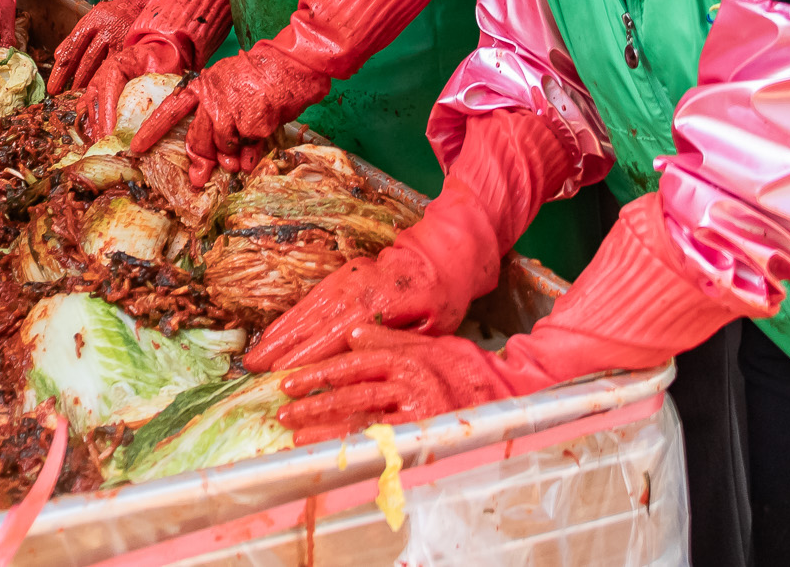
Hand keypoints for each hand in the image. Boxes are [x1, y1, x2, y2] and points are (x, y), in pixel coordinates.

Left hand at [48, 0, 147, 94]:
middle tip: (62, 96)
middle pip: (85, 60)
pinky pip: (117, 67)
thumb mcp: (90, 20)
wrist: (140, 3)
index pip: (71, 49)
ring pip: (102, 66)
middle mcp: (104, 32)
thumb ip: (74, 38)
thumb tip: (58, 57)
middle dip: (72, 81)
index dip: (60, 70)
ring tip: (79, 98)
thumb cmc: (111, 14)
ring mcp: (120, 41)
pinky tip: (100, 89)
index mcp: (90, 24)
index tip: (52, 87)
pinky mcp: (132, 48)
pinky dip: (107, 79)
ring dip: (89, 83)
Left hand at [129, 42, 327, 185]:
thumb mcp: (230, 88)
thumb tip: (213, 158)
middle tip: (199, 178)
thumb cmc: (262, 76)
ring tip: (239, 158)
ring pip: (222, 147)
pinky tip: (255, 149)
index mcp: (203, 85)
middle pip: (197, 139)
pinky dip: (251, 155)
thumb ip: (217, 118)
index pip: (170, 109)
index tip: (136, 147)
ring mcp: (230, 110)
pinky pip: (247, 149)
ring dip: (231, 158)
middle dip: (200, 161)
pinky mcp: (251, 122)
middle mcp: (212, 97)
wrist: (291, 63)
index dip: (152, 129)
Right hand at [243, 234, 467, 372]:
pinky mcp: (339, 277)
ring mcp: (344, 282)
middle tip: (252, 366)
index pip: (334, 336)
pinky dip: (288, 318)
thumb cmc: (439, 300)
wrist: (438, 257)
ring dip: (278, 333)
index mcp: (377, 306)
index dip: (306, 356)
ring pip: (304, 311)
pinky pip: (309, 300)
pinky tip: (274, 333)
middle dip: (280, 347)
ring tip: (254, 353)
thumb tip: (358, 354)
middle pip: (311, 323)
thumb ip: (395, 340)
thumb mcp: (431, 327)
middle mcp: (353, 291)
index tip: (282, 374)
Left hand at [273, 327, 507, 441]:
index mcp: (404, 358)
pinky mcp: (425, 436)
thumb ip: (390, 341)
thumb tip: (355, 334)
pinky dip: (356, 450)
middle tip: (284, 413)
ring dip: (327, 430)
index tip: (290, 382)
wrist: (505, 393)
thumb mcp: (429, 343)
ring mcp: (416, 413)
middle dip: (314, 404)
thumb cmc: (465, 368)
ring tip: (298, 437)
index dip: (318, 374)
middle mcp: (408, 384)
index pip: (351, 365)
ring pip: (363, 422)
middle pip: (351, 394)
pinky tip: (336, 455)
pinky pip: (384, 445)